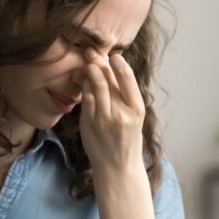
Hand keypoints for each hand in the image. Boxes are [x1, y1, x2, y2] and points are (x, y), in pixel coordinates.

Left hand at [78, 48, 145, 174]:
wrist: (117, 167)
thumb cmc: (127, 140)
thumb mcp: (133, 117)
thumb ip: (125, 96)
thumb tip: (113, 68)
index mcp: (137, 109)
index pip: (127, 78)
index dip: (118, 63)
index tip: (113, 55)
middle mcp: (121, 113)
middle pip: (109, 78)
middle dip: (99, 61)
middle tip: (92, 50)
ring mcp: (104, 118)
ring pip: (95, 86)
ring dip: (89, 70)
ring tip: (87, 61)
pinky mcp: (89, 123)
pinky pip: (85, 98)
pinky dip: (83, 86)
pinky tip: (82, 80)